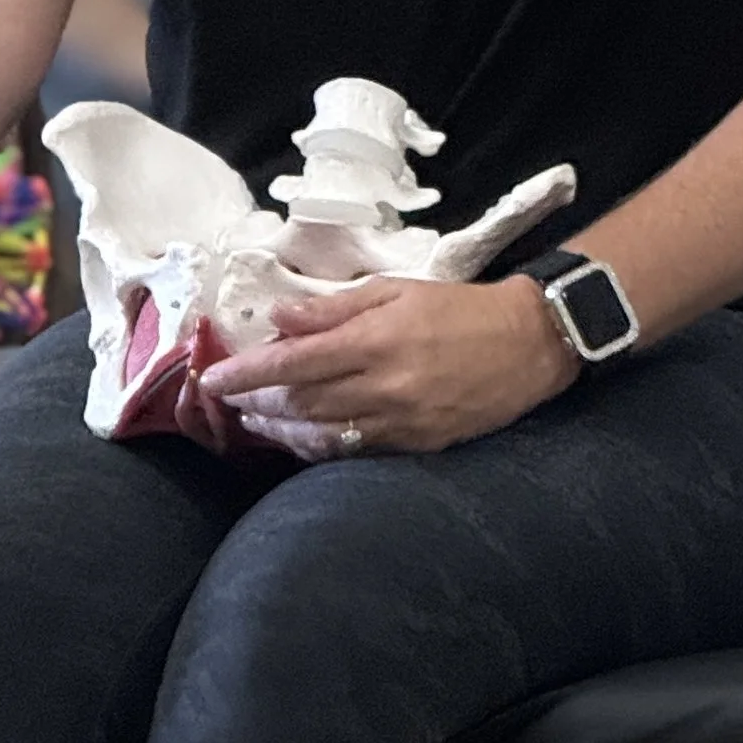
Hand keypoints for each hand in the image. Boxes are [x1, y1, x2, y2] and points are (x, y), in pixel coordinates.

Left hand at [200, 276, 580, 459]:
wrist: (528, 344)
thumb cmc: (459, 308)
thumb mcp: (397, 290)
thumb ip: (335, 307)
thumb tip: (278, 318)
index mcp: (375, 340)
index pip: (292, 363)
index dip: (246, 373)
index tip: (213, 379)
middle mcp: (383, 386)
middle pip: (299, 403)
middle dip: (255, 404)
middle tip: (229, 401)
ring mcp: (401, 422)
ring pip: (321, 435)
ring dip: (279, 431)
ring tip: (255, 422)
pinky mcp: (417, 445)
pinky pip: (355, 452)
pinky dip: (318, 447)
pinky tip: (300, 440)